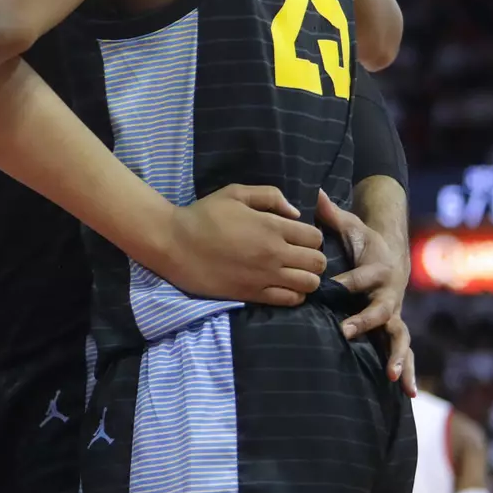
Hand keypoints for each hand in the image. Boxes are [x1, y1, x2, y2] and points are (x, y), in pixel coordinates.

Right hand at [152, 185, 327, 305]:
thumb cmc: (203, 215)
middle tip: (298, 255)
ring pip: (310, 284)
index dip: (311, 236)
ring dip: (307, 278)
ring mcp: (265, 276)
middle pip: (318, 262)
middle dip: (314, 258)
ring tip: (293, 272)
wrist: (174, 244)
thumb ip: (269, 196)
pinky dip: (294, 294)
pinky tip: (282, 285)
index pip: (315, 237)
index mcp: (272, 227)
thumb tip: (295, 213)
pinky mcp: (253, 294)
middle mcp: (275, 254)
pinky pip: (290, 300)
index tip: (298, 236)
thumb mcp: (234, 193)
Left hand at [324, 190, 416, 395]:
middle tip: (347, 331)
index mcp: (377, 269)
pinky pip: (403, 352)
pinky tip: (408, 393)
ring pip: (400, 337)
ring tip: (394, 378)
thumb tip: (315, 194)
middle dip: (366, 321)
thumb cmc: (363, 241)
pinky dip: (408, 371)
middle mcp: (389, 294)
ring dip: (397, 356)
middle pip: (382, 309)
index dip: (350, 280)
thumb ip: (332, 214)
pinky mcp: (394, 328)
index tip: (332, 285)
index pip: (363, 276)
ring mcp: (394, 313)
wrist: (391, 254)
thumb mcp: (351, 226)